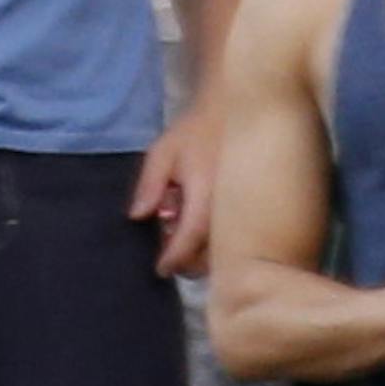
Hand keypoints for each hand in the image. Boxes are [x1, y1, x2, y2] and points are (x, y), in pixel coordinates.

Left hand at [130, 96, 224, 277]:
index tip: (160, 269)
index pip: (185, 245)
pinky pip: (230, 244)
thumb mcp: (164, 152)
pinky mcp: (247, 218)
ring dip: (199, 253)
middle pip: (204, 260)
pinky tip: (201, 223)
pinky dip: (212, 244)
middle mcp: (224, 218)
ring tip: (184, 228)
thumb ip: (149, 184)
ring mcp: (239, 220)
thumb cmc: (197, 131)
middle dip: (185, 260)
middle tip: (169, 243)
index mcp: (203, 204)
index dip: (171, 261)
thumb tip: (137, 216)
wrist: (237, 115)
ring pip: (218, 255)